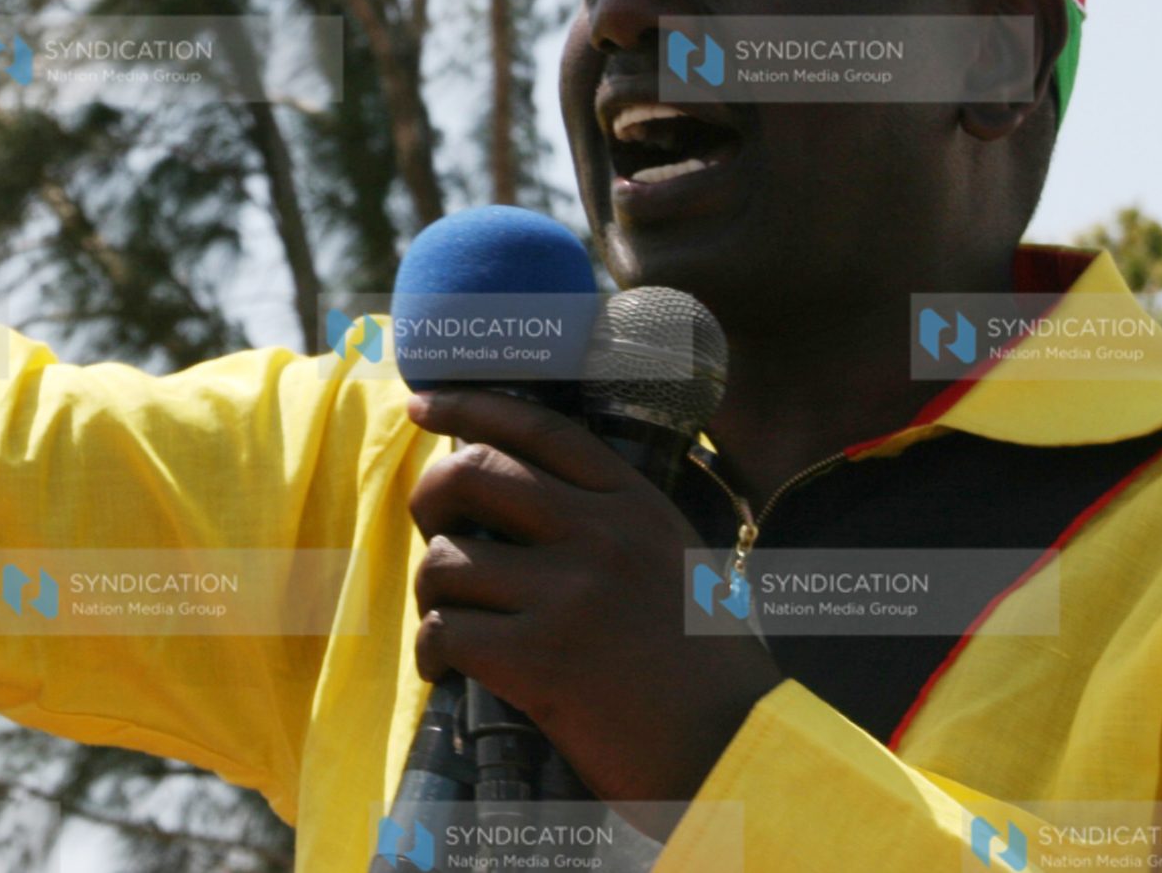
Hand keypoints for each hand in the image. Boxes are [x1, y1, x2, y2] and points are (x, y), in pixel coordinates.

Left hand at [405, 389, 783, 802]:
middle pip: (472, 473)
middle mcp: (602, 535)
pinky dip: (431, 651)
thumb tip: (520, 499)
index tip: (423, 406)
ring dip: (431, 591)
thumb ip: (614, 526)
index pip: (539, 428)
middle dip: (429, 498)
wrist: (738, 755)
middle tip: (431, 532)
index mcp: (638, 505)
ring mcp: (569, 595)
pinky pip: (445, 631)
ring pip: (445, 559)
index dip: (469, 407)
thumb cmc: (706, 672)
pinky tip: (445, 670)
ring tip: (452, 621)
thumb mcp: (676, 566)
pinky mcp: (539, 659)